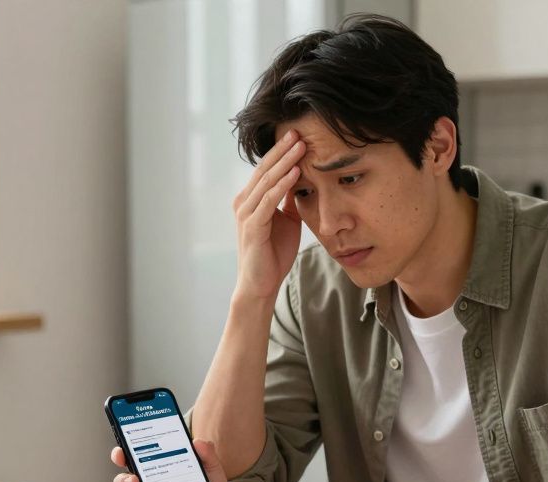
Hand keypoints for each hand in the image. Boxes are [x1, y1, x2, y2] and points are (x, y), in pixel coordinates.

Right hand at [110, 439, 233, 481]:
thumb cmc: (208, 481)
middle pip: (125, 480)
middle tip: (134, 481)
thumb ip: (206, 453)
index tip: (121, 452)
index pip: (131, 457)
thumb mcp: (210, 465)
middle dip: (124, 480)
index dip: (121, 454)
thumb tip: (199, 443)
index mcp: (155, 465)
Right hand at [232, 129, 304, 300]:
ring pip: (266, 182)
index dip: (281, 151)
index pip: (267, 169)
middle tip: (299, 131)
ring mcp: (246, 214)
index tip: (298, 134)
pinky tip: (295, 173)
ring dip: (285, 163)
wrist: (261, 284)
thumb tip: (303, 181)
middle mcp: (244, 202)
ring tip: (300, 146)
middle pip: (265, 169)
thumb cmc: (273, 254)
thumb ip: (290, 201)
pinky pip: (268, 201)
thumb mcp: (286, 221)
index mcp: (251, 199)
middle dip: (283, 150)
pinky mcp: (252, 227)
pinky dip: (282, 185)